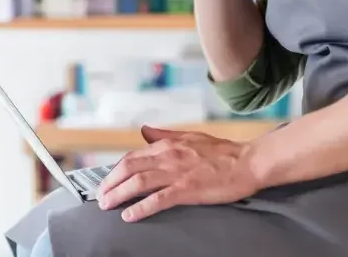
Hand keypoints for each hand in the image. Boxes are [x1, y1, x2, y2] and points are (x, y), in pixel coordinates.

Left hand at [96, 126, 260, 221]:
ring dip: (119, 194)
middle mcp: (168, 156)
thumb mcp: (189, 137)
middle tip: (100, 197)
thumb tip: (144, 131)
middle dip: (110, 182)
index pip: (133, 156)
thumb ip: (164, 136)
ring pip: (138, 182)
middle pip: (129, 167)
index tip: (107, 181)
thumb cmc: (222, 152)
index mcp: (168, 145)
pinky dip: (141, 207)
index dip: (116, 170)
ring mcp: (177, 173)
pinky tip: (130, 215)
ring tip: (107, 205)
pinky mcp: (187, 189)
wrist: (247, 162)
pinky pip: (158, 199)